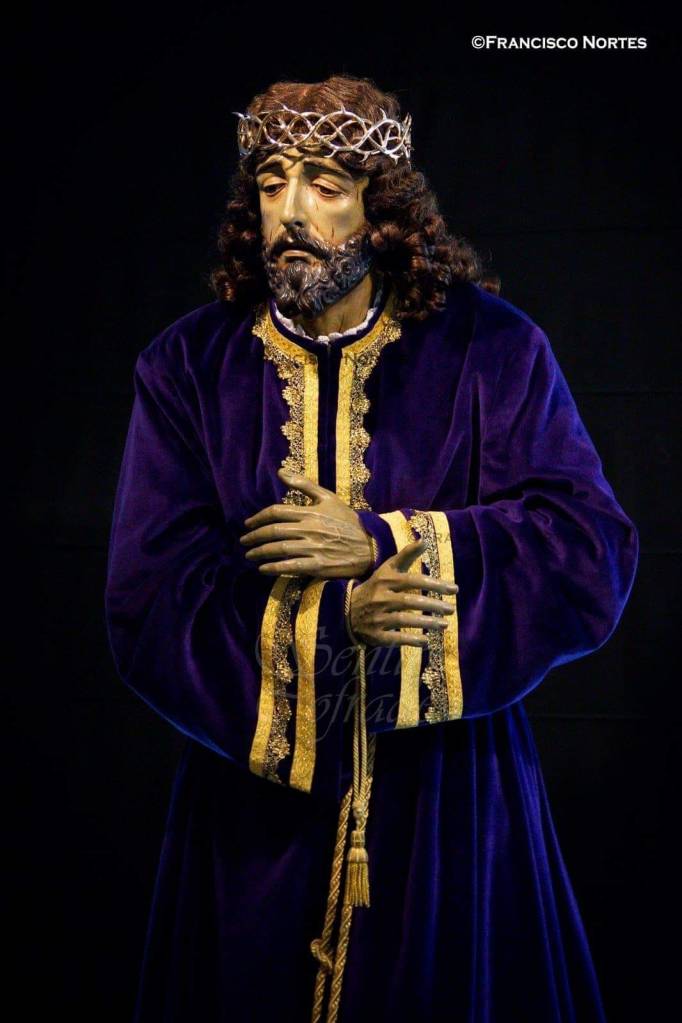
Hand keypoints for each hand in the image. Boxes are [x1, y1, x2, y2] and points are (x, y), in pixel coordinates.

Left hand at [239, 467, 373, 577]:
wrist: (370, 546)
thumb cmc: (348, 521)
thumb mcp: (328, 498)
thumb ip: (304, 484)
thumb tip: (279, 471)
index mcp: (311, 512)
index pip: (277, 512)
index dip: (258, 518)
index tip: (248, 524)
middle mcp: (310, 529)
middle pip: (274, 531)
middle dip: (255, 536)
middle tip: (243, 541)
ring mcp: (314, 548)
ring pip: (279, 549)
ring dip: (260, 552)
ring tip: (249, 555)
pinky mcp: (318, 565)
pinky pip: (291, 566)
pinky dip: (274, 567)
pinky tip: (262, 568)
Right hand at [349, 539, 457, 647]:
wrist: (348, 610)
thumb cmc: (377, 587)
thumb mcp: (388, 569)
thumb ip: (407, 555)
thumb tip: (425, 540)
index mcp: (385, 580)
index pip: (412, 580)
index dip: (434, 585)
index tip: (454, 589)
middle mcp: (380, 598)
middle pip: (409, 601)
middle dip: (432, 605)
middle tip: (451, 609)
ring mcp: (376, 617)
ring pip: (403, 620)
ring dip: (426, 623)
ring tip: (445, 624)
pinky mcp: (375, 634)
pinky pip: (394, 638)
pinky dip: (410, 640)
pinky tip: (426, 642)